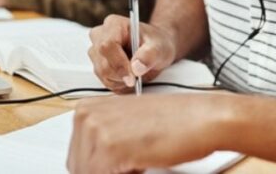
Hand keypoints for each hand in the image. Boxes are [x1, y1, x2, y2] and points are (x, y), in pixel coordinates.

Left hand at [67, 93, 225, 172]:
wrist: (200, 118)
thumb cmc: (172, 122)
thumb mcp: (125, 126)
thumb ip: (102, 141)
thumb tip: (88, 166)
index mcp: (86, 108)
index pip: (75, 156)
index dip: (97, 168)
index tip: (116, 164)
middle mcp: (86, 116)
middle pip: (79, 167)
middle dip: (104, 171)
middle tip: (133, 163)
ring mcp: (97, 130)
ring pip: (89, 173)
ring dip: (116, 173)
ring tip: (139, 162)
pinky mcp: (111, 147)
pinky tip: (141, 165)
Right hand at [88, 14, 176, 92]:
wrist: (154, 48)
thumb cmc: (156, 43)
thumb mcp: (159, 47)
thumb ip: (149, 55)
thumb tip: (136, 68)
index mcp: (114, 24)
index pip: (107, 45)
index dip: (118, 63)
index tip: (133, 77)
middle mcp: (100, 35)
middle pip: (102, 62)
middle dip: (121, 75)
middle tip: (138, 77)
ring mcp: (96, 50)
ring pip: (102, 73)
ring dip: (120, 80)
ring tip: (135, 73)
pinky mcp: (97, 64)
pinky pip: (104, 81)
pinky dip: (118, 83)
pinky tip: (129, 76)